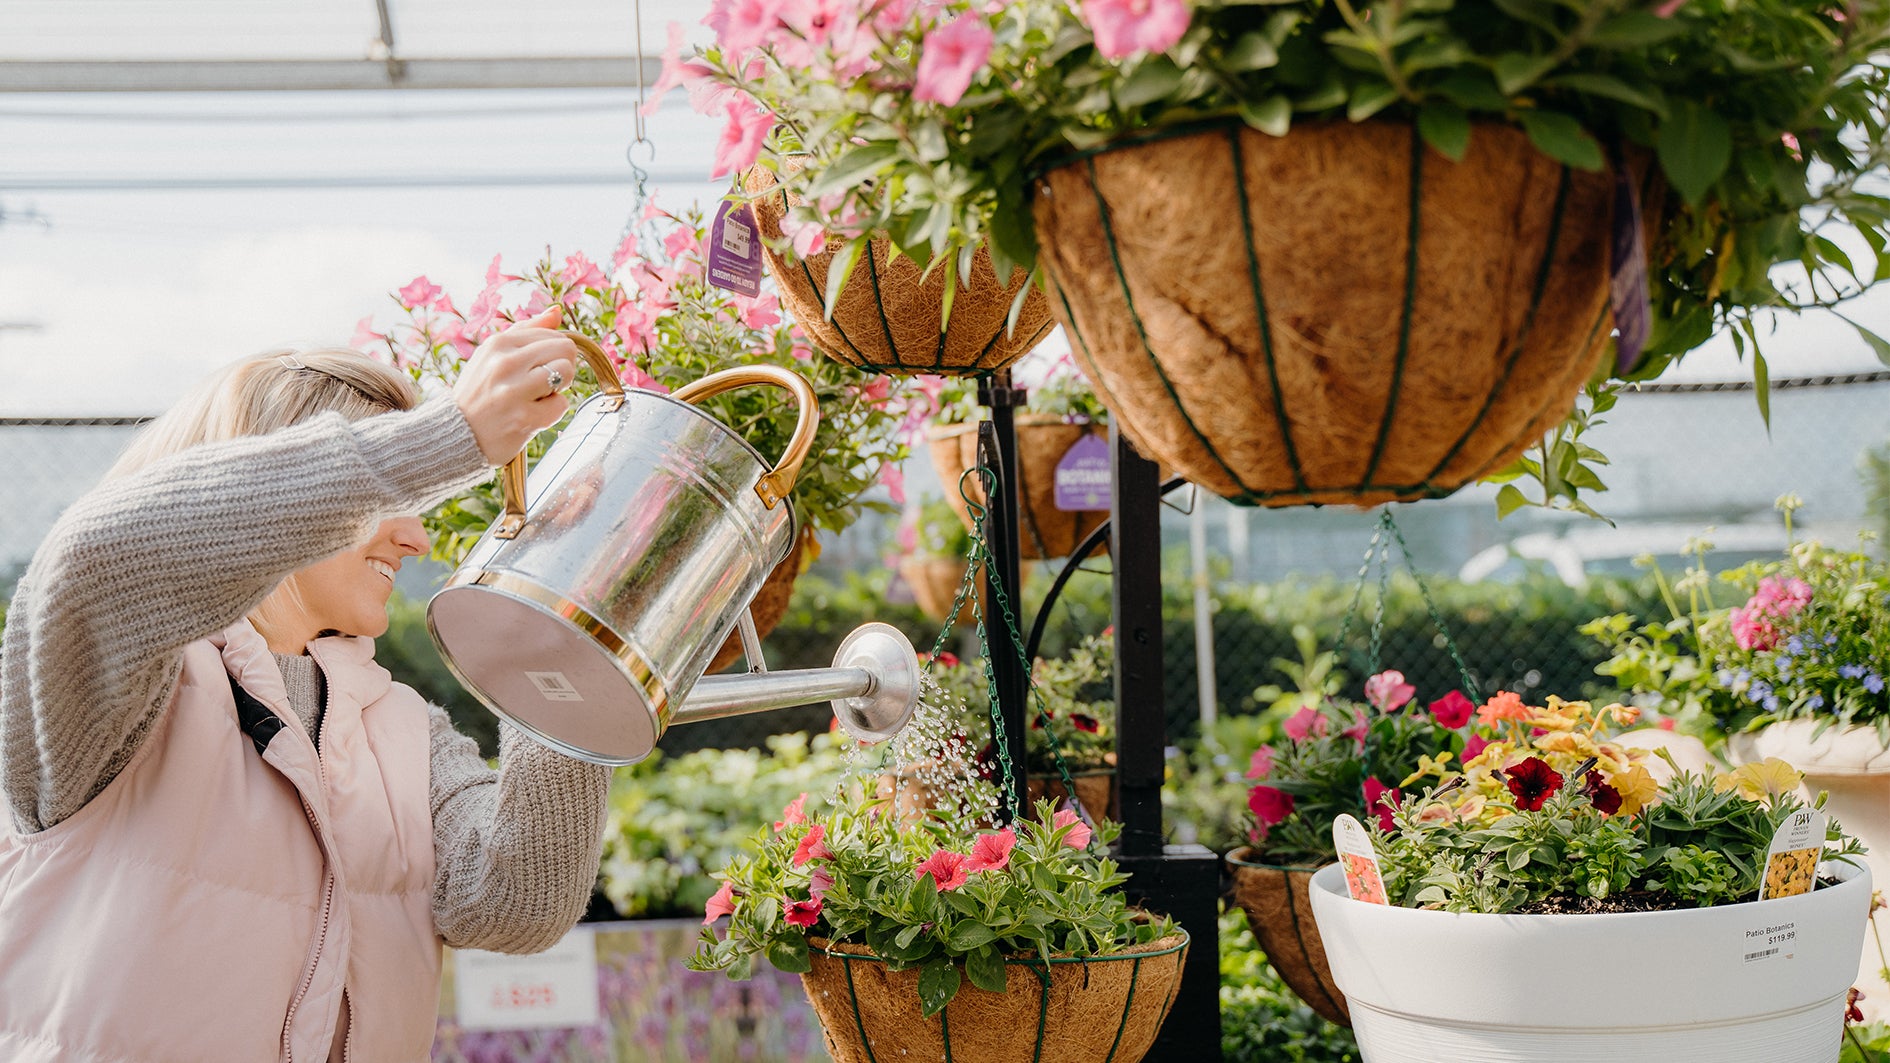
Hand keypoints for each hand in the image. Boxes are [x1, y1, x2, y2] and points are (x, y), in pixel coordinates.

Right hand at [452, 306, 578, 463]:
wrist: (455, 435)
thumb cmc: (479, 392)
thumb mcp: (492, 355)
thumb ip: (526, 331)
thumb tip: (556, 311)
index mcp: (498, 343)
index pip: (552, 334)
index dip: (553, 353)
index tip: (535, 368)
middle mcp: (505, 362)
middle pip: (565, 350)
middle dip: (561, 367)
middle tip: (541, 384)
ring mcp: (514, 390)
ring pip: (566, 372)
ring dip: (558, 388)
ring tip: (537, 397)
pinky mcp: (523, 418)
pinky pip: (561, 405)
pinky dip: (552, 413)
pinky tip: (531, 416)